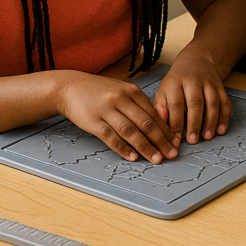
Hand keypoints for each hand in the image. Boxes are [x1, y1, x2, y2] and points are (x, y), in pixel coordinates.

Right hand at [54, 71, 178, 163]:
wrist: (70, 87)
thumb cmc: (99, 91)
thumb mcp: (122, 90)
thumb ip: (139, 104)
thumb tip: (158, 123)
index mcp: (132, 92)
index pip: (154, 113)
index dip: (166, 129)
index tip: (175, 141)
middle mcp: (122, 100)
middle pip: (146, 123)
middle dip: (162, 140)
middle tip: (172, 153)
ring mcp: (107, 110)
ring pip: (131, 131)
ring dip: (146, 147)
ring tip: (157, 158)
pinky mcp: (93, 121)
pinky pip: (111, 137)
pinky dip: (123, 148)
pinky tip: (133, 157)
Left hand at [153, 51, 232, 145]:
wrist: (196, 59)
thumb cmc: (177, 80)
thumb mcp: (163, 89)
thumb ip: (160, 107)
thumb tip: (159, 123)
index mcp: (175, 82)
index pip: (176, 103)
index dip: (176, 122)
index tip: (175, 138)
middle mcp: (193, 81)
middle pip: (195, 102)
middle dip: (195, 123)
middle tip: (193, 140)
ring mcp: (209, 83)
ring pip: (212, 102)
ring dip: (211, 121)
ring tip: (207, 136)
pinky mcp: (220, 86)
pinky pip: (225, 102)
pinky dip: (224, 117)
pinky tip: (221, 129)